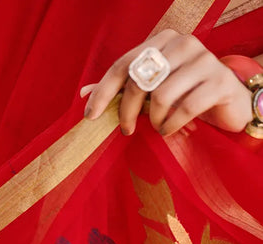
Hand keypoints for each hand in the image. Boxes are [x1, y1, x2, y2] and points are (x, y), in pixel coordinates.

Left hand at [82, 29, 252, 136]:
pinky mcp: (219, 82)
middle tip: (126, 130)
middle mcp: (184, 44)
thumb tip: (84, 93)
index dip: (103, 91)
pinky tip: (168, 130)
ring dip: (153, 120)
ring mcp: (204, 60)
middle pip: (139, 80)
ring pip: (161, 96)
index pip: (123, 64)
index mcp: (163, 41)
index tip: (90, 116)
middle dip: (126, 111)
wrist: (229, 102)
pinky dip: (171, 125)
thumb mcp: (152, 89)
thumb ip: (121, 89)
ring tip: (157, 127)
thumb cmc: (185, 94)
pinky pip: (184, 108)